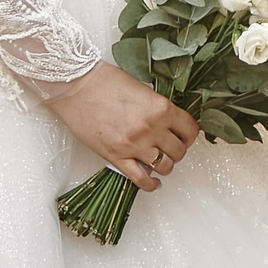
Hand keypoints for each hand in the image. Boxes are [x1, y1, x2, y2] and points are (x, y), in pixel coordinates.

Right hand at [47, 62, 199, 192]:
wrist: (77, 87)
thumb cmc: (105, 82)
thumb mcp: (142, 89)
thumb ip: (157, 107)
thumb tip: (167, 121)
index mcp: (162, 108)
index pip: (190, 130)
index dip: (189, 136)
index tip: (185, 137)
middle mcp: (152, 128)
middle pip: (179, 151)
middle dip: (177, 151)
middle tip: (171, 149)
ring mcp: (135, 145)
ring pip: (164, 166)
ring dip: (165, 166)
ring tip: (161, 163)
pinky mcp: (116, 157)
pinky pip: (140, 179)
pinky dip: (150, 185)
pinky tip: (153, 183)